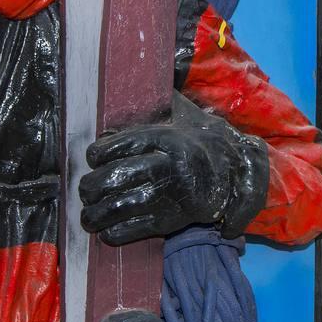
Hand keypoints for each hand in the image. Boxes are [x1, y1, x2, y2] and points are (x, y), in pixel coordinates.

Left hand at [80, 94, 267, 244]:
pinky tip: (105, 230)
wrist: (236, 172)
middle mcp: (170, 166)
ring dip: (97, 214)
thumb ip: (158, 103)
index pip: (126, 143)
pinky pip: (137, 229)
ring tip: (88, 215)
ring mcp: (172, 195)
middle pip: (118, 176)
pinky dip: (115, 232)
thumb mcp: (183, 115)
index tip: (92, 156)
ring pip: (122, 206)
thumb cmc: (199, 140)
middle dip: (93, 186)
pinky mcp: (174, 219)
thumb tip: (127, 89)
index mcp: (170, 138)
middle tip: (85, 190)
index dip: (101, 151)